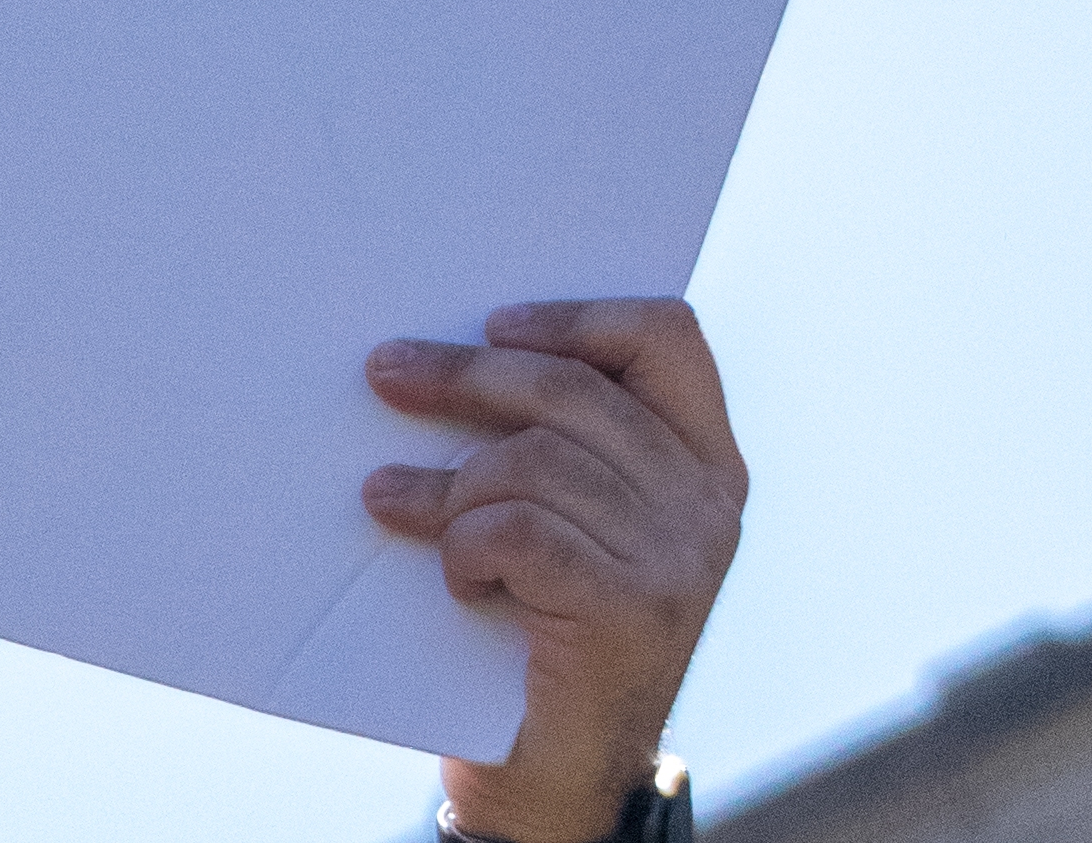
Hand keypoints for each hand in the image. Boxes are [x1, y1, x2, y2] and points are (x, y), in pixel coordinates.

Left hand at [363, 297, 745, 842]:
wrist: (550, 773)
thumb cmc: (539, 626)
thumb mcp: (565, 517)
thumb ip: (555, 441)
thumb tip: (444, 351)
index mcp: (704, 465)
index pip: (668, 340)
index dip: (577, 317)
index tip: (495, 325)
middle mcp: (707, 507)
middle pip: (572, 391)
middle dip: (463, 376)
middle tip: (384, 373)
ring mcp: (677, 564)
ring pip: (533, 460)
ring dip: (449, 482)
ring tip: (396, 502)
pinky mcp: (631, 616)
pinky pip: (521, 532)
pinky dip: (467, 545)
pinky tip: (455, 575)